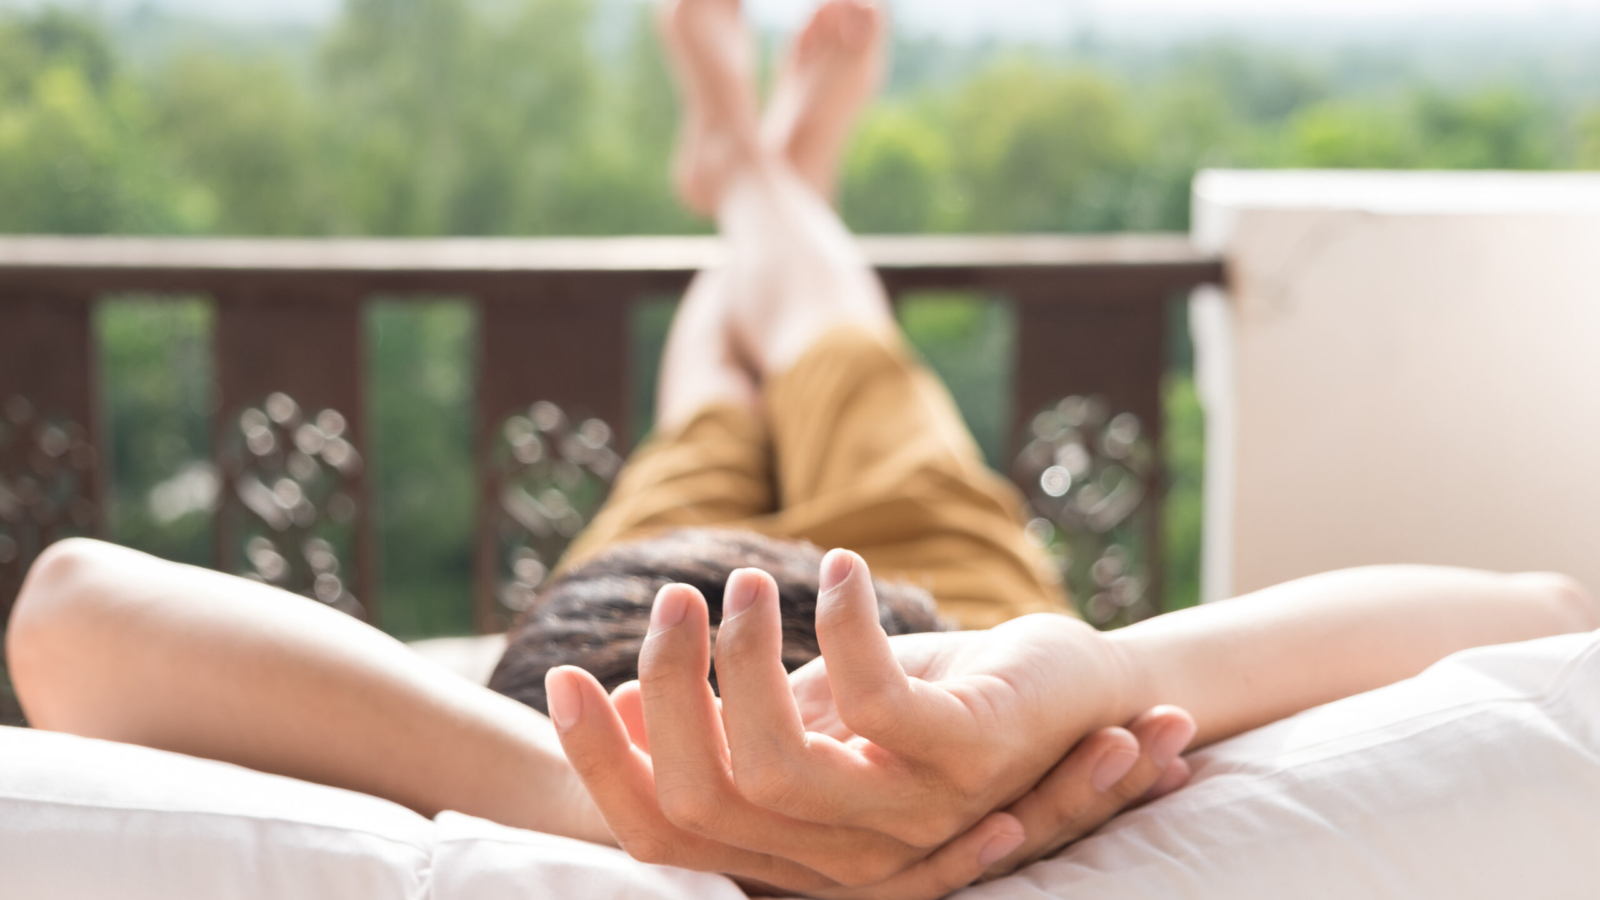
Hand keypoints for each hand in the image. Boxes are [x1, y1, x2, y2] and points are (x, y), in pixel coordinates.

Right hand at [547, 550, 1194, 896]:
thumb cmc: (935, 700)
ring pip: (776, 763)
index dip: (601, 763)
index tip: (558, 677)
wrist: (1084, 693)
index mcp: (796, 847)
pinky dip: (847, 626)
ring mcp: (913, 818)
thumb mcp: (820, 709)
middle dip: (668, 685)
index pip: (663, 833)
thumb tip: (631, 699)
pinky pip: (878, 707)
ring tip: (748, 579)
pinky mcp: (971, 760)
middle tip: (675, 596)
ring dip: (746, 654)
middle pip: (704, 794)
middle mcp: (843, 855)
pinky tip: (843, 568)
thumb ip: (739, 720)